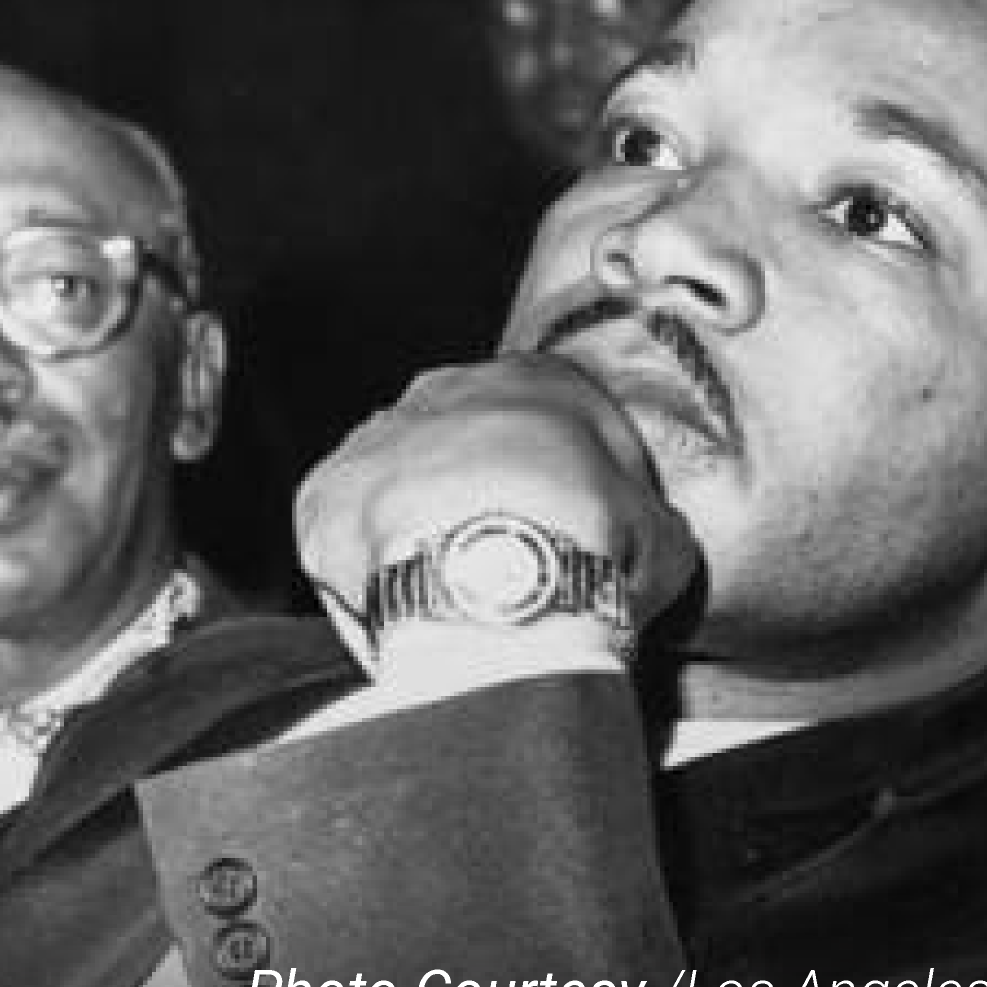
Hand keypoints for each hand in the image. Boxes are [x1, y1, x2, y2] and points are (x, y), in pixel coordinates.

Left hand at [292, 353, 701, 631]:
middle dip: (489, 498)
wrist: (499, 591)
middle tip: (516, 564)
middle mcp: (447, 390)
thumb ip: (647, 523)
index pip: (560, 421)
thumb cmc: (586, 549)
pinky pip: (349, 536)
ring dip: (426, 527)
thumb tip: (647, 546)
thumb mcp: (662, 535)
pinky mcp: (325, 498)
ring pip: (403, 484)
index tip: (582, 537)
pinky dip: (372, 571)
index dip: (576, 490)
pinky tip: (411, 607)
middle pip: (470, 445)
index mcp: (538, 380)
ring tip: (462, 593)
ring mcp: (377, 440)